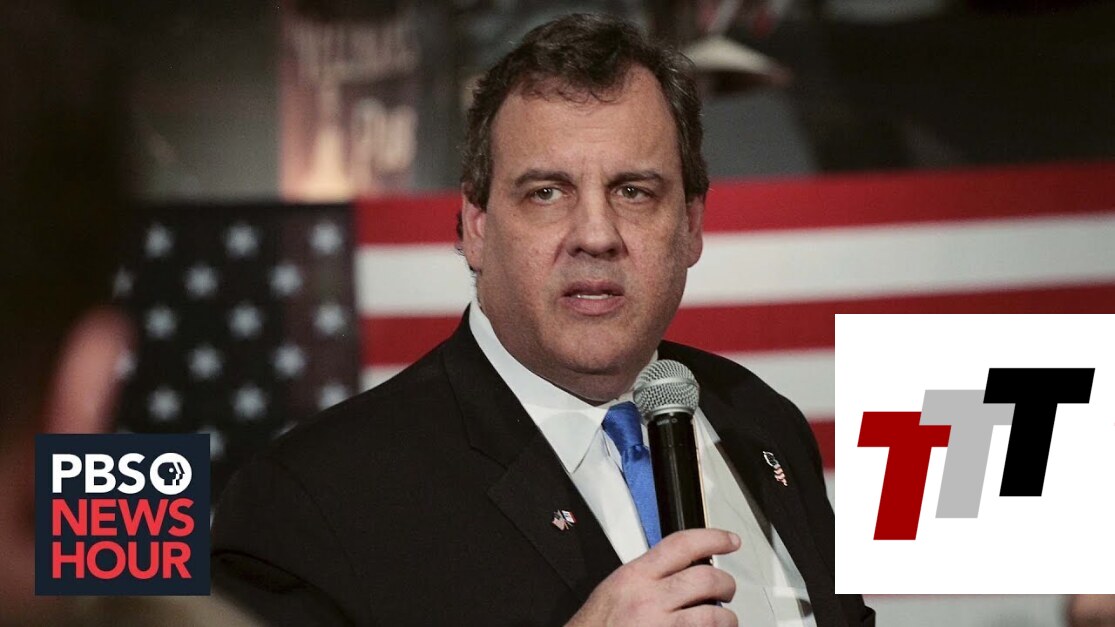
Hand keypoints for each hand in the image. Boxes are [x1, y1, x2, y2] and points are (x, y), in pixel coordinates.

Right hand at [566, 528, 739, 626]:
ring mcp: (662, 626)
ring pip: (713, 615)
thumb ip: (647, 576)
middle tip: (728, 589)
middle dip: (726, 583)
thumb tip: (679, 570)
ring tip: (725, 619)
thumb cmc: (595, 626)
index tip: (729, 540)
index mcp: (635, 576)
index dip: (713, 538)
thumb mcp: (615, 588)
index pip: (682, 545)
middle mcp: (650, 599)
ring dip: (726, 618)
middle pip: (706, 579)